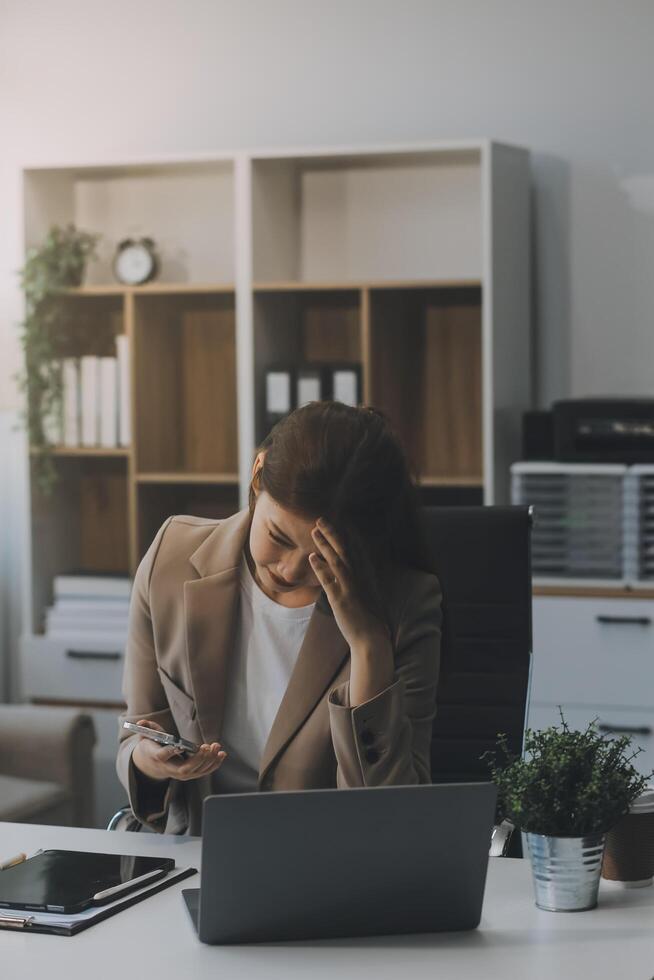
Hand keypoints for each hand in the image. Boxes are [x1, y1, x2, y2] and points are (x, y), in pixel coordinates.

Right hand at [131, 719, 225, 782]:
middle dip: (197, 760)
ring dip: (209, 760)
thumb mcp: (145, 736)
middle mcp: (169, 769)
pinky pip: (203, 772)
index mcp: (157, 757)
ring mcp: (180, 774)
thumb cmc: (151, 747)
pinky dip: (214, 764)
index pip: (163, 756)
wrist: (152, 764)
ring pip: (196, 772)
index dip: (171, 752)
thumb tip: (141, 723)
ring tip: (216, 747)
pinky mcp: (189, 774)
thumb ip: (146, 728)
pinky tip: (221, 755)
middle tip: (206, 746)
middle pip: (184, 770)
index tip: (179, 746)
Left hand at [309, 518, 389, 652]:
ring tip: (314, 531)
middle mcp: (359, 578)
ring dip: (325, 545)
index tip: (334, 523)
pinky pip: (329, 581)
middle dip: (332, 534)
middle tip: (320, 519)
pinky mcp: (342, 600)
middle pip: (344, 550)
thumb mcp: (361, 596)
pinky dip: (320, 568)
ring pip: (337, 561)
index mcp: (363, 576)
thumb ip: (352, 583)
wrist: (371, 638)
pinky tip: (312, 558)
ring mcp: (350, 588)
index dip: (343, 535)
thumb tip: (341, 575)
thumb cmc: (365, 618)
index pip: (353, 550)